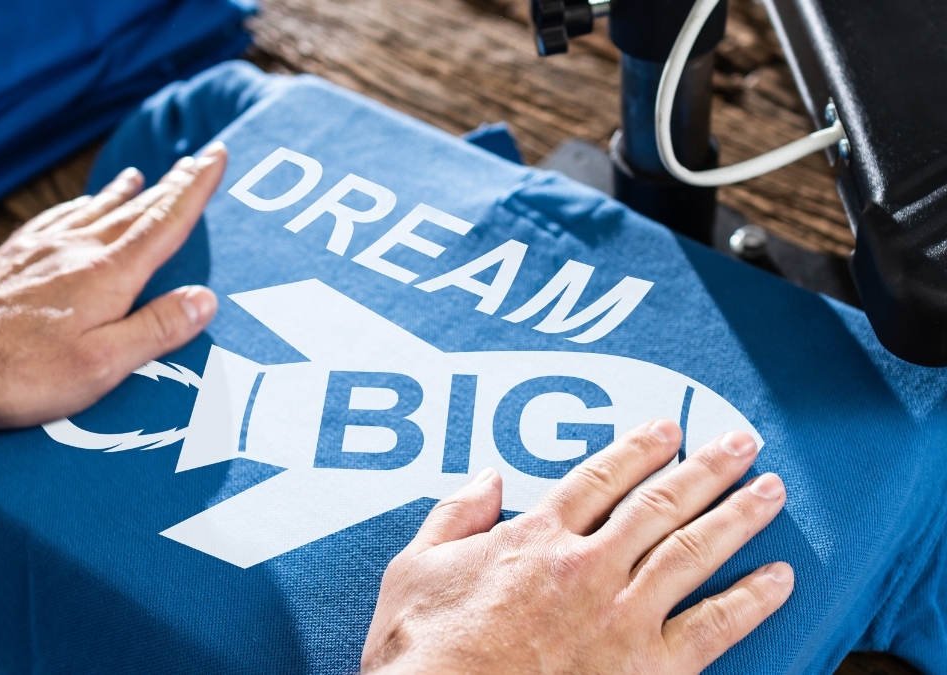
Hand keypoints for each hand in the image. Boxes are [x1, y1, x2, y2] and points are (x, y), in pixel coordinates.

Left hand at [0, 145, 227, 426]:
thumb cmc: (18, 374)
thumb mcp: (102, 365)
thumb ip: (156, 329)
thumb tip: (204, 299)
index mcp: (107, 274)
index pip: (163, 222)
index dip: (195, 189)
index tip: (215, 157)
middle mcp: (76, 250)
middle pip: (134, 208)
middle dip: (169, 184)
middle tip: (195, 160)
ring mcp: (40, 250)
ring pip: (95, 209)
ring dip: (125, 192)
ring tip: (140, 176)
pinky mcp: (12, 259)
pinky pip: (57, 219)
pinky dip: (80, 206)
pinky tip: (79, 206)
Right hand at [362, 421, 792, 674]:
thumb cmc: (425, 652)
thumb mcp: (415, 568)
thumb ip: (454, 515)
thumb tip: (486, 479)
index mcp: (534, 538)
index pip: (599, 479)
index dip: (638, 449)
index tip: (668, 431)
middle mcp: (587, 566)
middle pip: (658, 503)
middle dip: (706, 469)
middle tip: (741, 443)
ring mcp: (622, 615)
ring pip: (693, 550)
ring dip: (737, 516)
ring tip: (771, 490)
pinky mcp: (648, 667)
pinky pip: (713, 625)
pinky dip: (751, 599)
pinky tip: (780, 579)